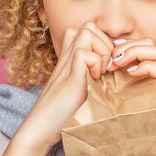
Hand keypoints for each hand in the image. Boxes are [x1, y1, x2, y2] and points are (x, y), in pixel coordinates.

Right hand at [16, 21, 114, 150]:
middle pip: (89, 26)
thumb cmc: (63, 113)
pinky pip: (84, 54)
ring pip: (86, 32)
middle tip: (106, 67)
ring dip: (101, 50)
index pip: (89, 30)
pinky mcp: (69, 77)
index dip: (104, 42)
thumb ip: (93, 76)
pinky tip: (94, 80)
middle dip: (106, 44)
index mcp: (71, 57)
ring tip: (101, 72)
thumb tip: (115, 71)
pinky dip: (95, 64)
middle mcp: (67, 56)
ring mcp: (66, 64)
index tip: (108, 65)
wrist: (41, 128)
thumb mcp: (83, 89)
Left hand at [107, 37, 155, 104]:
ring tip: (119, 63)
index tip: (110, 48)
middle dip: (128, 46)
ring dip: (136, 52)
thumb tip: (103, 62)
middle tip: (112, 58)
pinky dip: (145, 67)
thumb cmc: (135, 109)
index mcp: (148, 63)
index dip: (125, 43)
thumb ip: (117, 72)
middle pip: (149, 42)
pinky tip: (131, 74)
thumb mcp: (122, 87)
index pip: (140, 42)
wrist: (154, 128)